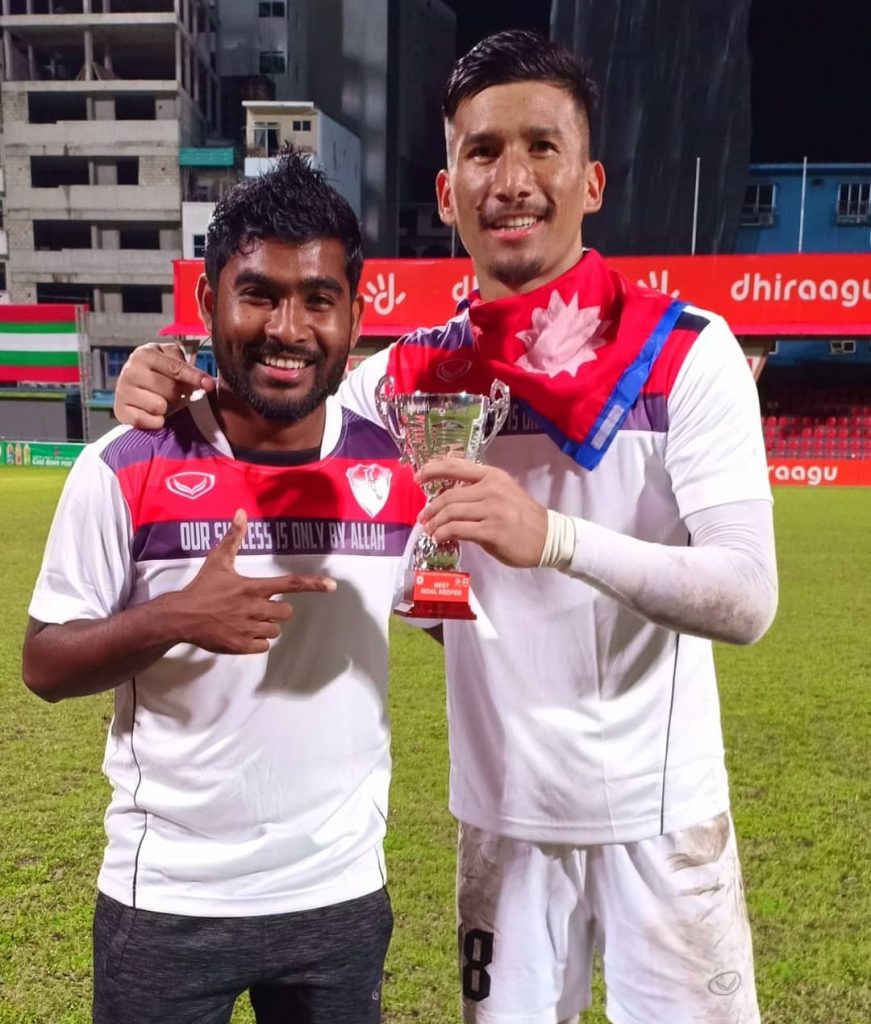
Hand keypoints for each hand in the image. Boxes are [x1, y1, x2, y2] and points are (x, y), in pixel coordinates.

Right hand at [113, 343, 215, 428]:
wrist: (131, 385)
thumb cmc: (157, 371)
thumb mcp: (170, 359)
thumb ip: (186, 366)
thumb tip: (206, 383)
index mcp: (144, 354)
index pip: (175, 368)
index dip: (194, 377)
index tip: (209, 385)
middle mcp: (130, 370)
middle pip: (170, 390)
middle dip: (177, 394)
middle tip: (171, 392)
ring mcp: (123, 391)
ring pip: (159, 407)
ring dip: (166, 408)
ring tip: (161, 401)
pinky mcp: (120, 410)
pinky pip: (146, 421)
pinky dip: (155, 421)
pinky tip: (153, 413)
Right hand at [168, 510, 335, 653]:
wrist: (181, 617)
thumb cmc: (202, 587)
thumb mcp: (218, 560)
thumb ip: (233, 537)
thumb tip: (241, 512)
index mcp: (254, 587)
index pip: (290, 584)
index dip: (314, 585)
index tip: (332, 586)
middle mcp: (255, 608)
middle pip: (287, 612)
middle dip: (277, 610)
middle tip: (259, 606)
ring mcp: (249, 628)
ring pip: (275, 630)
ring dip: (266, 626)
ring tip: (246, 619)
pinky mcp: (241, 646)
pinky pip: (263, 646)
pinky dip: (256, 641)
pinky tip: (242, 632)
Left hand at [416, 460, 548, 568]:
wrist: (548, 536)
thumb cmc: (523, 516)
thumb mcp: (503, 492)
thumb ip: (478, 490)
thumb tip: (448, 496)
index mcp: (492, 476)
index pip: (455, 466)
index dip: (432, 469)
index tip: (418, 477)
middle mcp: (491, 489)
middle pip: (449, 495)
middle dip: (430, 508)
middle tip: (423, 518)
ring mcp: (492, 510)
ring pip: (451, 512)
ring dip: (435, 523)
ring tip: (430, 531)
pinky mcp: (492, 531)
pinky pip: (458, 530)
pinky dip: (443, 534)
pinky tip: (439, 539)